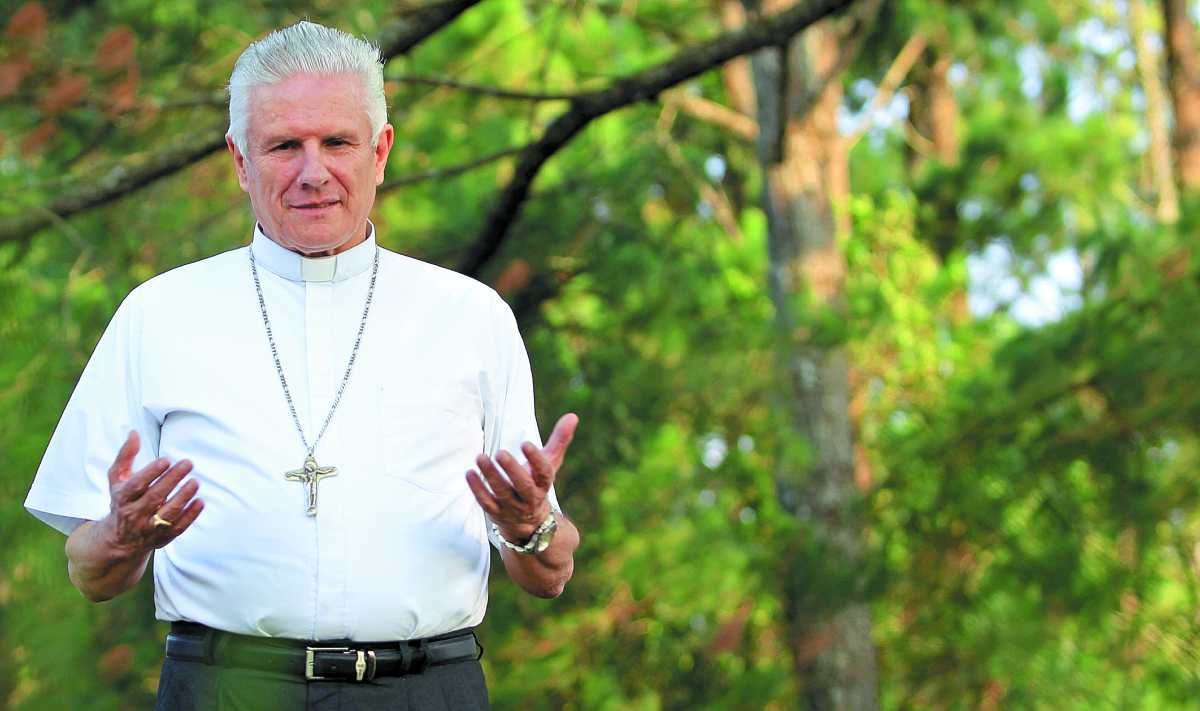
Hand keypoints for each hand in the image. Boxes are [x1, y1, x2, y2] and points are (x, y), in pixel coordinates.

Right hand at [102, 431, 203, 554]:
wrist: (119, 539)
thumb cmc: (122, 500)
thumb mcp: (117, 479)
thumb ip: (125, 456)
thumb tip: (134, 433)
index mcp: (122, 498)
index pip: (136, 485)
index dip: (151, 473)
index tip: (166, 460)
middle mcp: (134, 514)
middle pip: (154, 497)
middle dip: (172, 480)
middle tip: (188, 463)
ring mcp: (148, 527)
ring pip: (167, 513)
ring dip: (183, 497)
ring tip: (195, 482)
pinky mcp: (162, 537)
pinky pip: (178, 527)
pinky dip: (190, 516)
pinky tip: (200, 501)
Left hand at [466, 413, 577, 541]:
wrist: (529, 523)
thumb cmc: (538, 483)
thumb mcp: (550, 463)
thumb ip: (559, 440)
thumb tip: (573, 416)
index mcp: (544, 484)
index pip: (544, 473)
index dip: (536, 459)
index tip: (525, 443)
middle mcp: (530, 498)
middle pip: (523, 486)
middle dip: (512, 470)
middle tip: (500, 452)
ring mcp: (513, 507)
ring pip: (502, 493)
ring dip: (491, 476)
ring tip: (480, 457)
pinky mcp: (496, 513)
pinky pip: (486, 503)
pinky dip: (477, 489)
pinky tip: (469, 472)